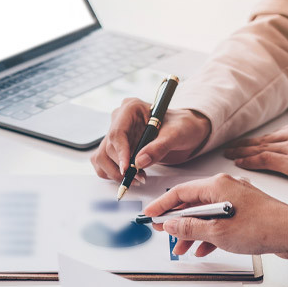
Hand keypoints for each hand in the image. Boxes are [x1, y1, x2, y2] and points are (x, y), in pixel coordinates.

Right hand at [91, 101, 210, 181]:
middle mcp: (120, 120)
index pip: (117, 132)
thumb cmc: (182, 127)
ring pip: (102, 157)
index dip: (120, 153)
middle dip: (122, 167)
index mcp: (131, 108)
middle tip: (140, 177)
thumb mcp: (176, 135)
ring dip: (116, 173)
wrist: (186, 131)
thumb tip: (139, 162)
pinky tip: (132, 176)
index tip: (126, 169)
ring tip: (138, 178)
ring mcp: (116, 134)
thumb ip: (158, 147)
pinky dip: (114, 174)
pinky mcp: (116, 148)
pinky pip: (104, 163)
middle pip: (107, 147)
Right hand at [143, 173, 287, 259]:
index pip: (180, 192)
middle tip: (165, 235)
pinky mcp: (246, 213)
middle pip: (193, 204)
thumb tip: (172, 224)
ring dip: (193, 232)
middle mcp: (227, 188)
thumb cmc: (263, 226)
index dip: (162, 205)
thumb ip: (191, 227)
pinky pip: (220, 222)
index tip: (150, 216)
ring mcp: (237, 201)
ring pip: (206, 215)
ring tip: (183, 248)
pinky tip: (204, 249)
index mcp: (218, 185)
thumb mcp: (218, 231)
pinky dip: (210, 235)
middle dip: (178, 222)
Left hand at [224, 112, 287, 192]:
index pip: (282, 132)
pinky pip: (264, 159)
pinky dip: (250, 161)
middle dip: (249, 144)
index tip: (254, 143)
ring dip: (243, 152)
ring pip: (262, 147)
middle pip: (268, 138)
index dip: (265, 140)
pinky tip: (239, 163)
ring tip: (230, 155)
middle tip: (233, 147)